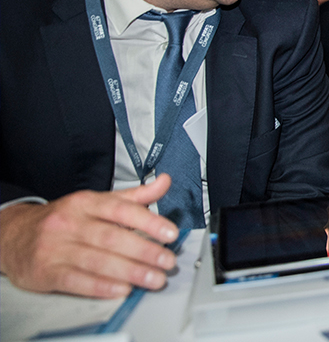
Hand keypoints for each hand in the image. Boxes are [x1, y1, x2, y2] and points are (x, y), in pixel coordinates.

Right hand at [0, 175, 179, 298]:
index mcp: (85, 203)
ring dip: (130, 272)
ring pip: (98, 260)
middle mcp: (70, 223)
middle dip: (144, 251)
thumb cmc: (63, 219)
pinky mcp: (46, 271)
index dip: (148, 221)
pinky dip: (101, 286)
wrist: (13, 234)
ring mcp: (56, 248)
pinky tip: (122, 289)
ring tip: (153, 278)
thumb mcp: (97, 202)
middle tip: (167, 261)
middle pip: (112, 237)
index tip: (170, 233)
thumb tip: (164, 182)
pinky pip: (77, 280)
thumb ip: (134, 196)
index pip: (121, 210)